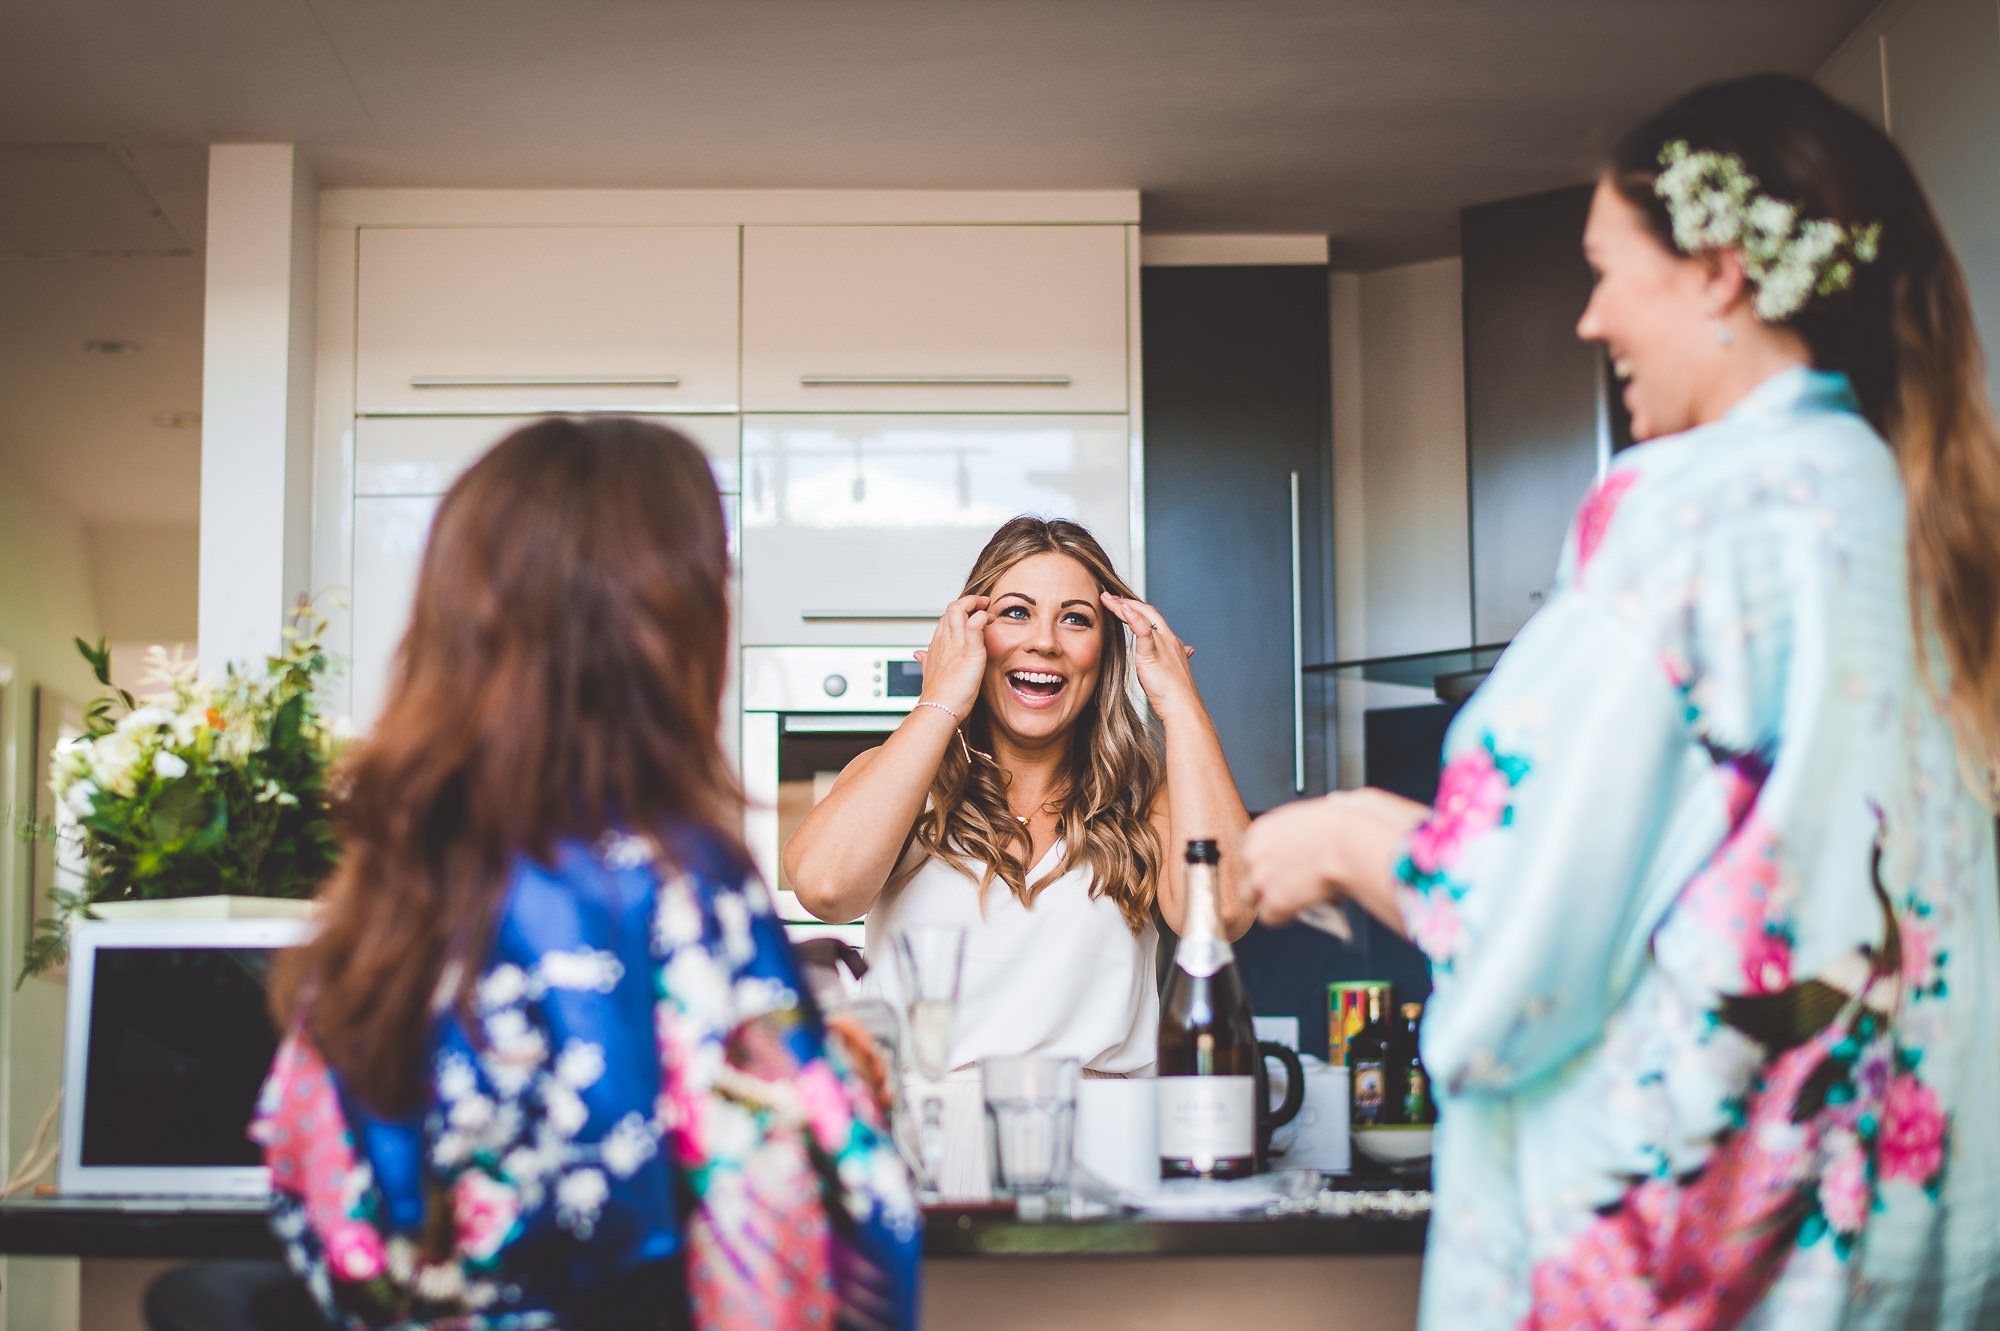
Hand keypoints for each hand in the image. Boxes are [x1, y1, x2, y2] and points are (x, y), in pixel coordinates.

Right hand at [911, 594, 989, 715]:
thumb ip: (925, 661)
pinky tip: (989, 621)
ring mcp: (955, 644)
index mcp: (936, 645)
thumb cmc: (937, 696)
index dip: (959, 611)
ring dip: (975, 604)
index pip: (945, 618)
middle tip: (982, 605)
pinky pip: (974, 624)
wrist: (938, 709)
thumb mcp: (928, 673)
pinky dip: (982, 617)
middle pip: (951, 608)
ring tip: (987, 608)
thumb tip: (919, 654)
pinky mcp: (969, 650)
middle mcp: (944, 640)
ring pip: (959, 608)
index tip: (971, 614)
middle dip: (968, 602)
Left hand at [1099, 592, 1197, 718]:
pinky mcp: (1153, 653)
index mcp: (1171, 643)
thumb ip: (1168, 661)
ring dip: (1123, 605)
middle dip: (1127, 601)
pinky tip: (1122, 608)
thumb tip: (1178, 655)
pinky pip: (1142, 630)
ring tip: (1106, 598)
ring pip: (1143, 616)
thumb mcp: (1170, 673)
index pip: (1152, 619)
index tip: (1120, 606)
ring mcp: (1163, 644)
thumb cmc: (1174, 696)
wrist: (1182, 707)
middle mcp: (1169, 639)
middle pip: (1148, 611)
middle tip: (1109, 596)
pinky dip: (1132, 617)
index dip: (1136, 610)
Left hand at [1240, 791, 1424, 926]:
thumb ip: (1323, 808)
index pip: (1250, 848)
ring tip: (1289, 901)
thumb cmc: (1346, 825)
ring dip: (1267, 900)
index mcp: (1263, 828)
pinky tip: (1297, 911)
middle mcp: (1255, 852)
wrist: (1349, 845)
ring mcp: (1262, 878)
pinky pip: (1268, 917)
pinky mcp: (1274, 901)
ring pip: (1250, 896)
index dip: (1268, 859)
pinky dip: (1282, 917)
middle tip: (1287, 884)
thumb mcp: (1330, 803)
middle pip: (1247, 871)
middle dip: (1263, 879)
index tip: (1283, 864)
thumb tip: (1337, 803)